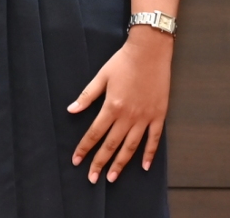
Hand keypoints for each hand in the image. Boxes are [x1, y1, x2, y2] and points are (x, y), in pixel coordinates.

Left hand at [68, 28, 172, 182]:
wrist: (150, 52)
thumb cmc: (123, 62)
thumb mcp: (102, 76)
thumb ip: (87, 96)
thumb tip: (71, 110)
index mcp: (112, 106)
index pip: (95, 133)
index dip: (85, 148)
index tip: (77, 160)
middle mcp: (128, 116)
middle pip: (111, 144)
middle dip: (100, 162)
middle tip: (92, 178)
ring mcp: (145, 117)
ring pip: (131, 146)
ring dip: (121, 163)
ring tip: (112, 177)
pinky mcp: (159, 116)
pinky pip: (154, 139)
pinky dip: (149, 153)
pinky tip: (144, 166)